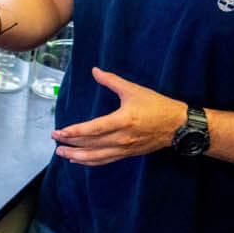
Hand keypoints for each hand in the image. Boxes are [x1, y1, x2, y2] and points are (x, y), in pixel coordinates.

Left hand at [51, 68, 185, 165]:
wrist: (178, 126)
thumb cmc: (157, 106)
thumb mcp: (134, 90)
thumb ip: (112, 81)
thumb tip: (94, 70)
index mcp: (123, 120)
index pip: (93, 129)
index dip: (75, 132)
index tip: (60, 131)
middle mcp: (122, 138)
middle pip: (91, 144)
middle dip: (71, 144)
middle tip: (55, 140)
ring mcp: (125, 149)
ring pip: (96, 156)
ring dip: (77, 156)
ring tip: (62, 153)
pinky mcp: (128, 154)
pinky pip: (105, 160)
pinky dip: (91, 162)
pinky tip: (80, 160)